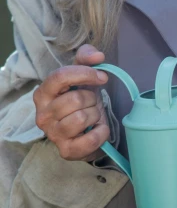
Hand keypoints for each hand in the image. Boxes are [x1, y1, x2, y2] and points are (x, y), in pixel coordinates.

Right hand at [34, 44, 109, 161]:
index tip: (102, 77)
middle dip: (92, 99)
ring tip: (93, 117)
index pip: (60, 76)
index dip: (85, 74)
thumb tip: (98, 57)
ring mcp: (53, 134)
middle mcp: (43, 115)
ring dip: (96, 115)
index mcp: (42, 94)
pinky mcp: (67, 150)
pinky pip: (91, 139)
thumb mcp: (81, 76)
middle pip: (75, 99)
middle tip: (93, 103)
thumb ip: (86, 58)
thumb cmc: (81, 101)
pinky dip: (102, 132)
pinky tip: (99, 129)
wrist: (85, 132)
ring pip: (82, 118)